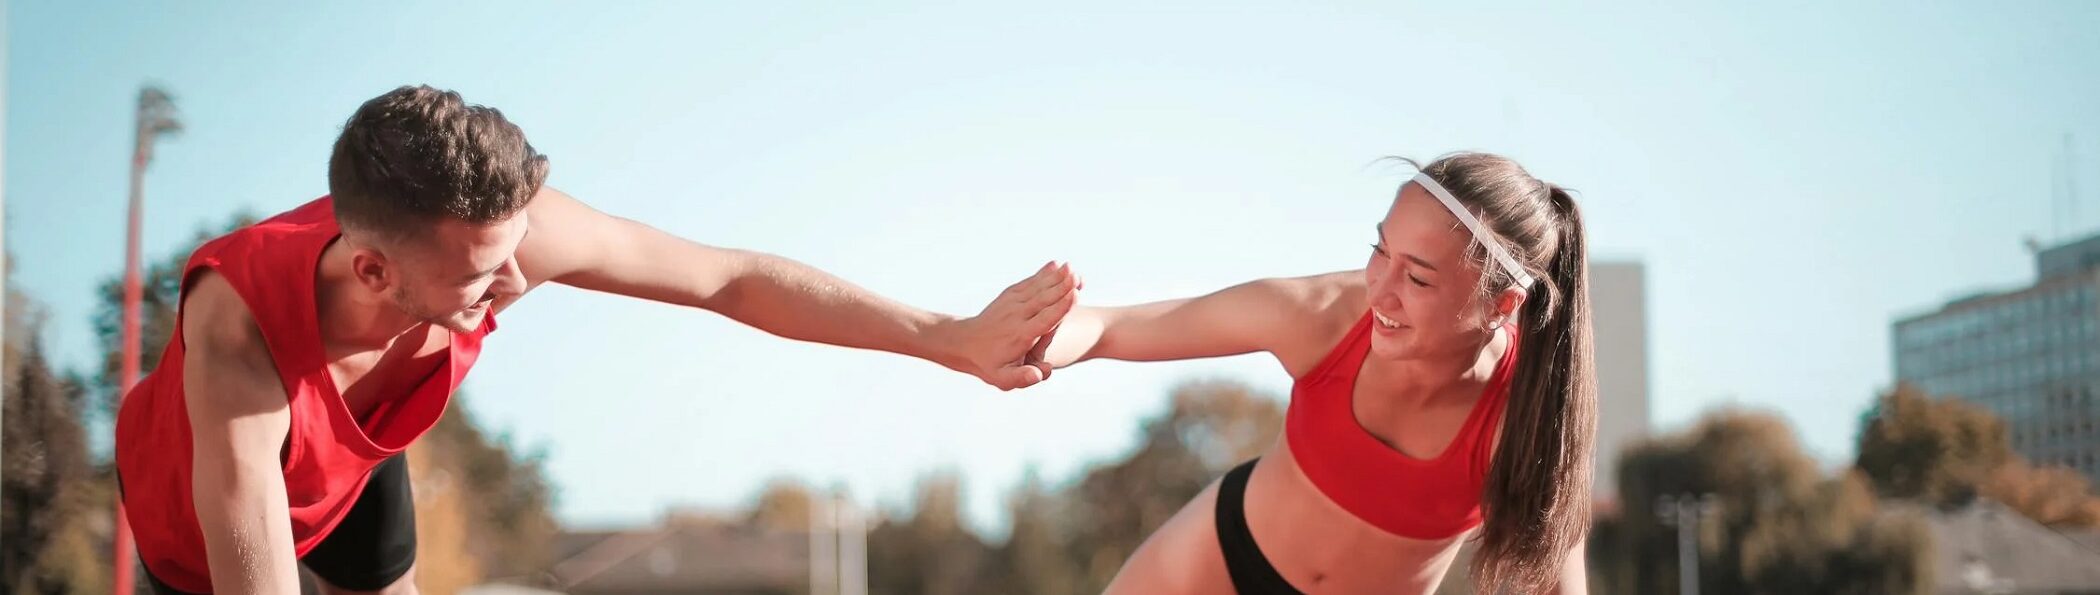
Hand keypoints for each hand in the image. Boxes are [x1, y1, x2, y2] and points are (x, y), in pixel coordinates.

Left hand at [939, 261, 1080, 389]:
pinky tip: (1055, 265)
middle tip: (1077, 276)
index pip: (1045, 320)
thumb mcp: (1002, 378)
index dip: (1061, 308)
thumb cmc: (988, 363)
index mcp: (1021, 335)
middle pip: (1043, 299)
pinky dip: (1042, 274)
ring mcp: (1012, 303)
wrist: (963, 343)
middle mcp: (1017, 316)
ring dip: (1054, 277)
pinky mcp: (1010, 295)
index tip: (1075, 295)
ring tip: (1070, 266)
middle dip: (1061, 287)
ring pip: (1037, 287)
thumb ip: (1022, 378)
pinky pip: (1029, 282)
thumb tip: (1040, 374)